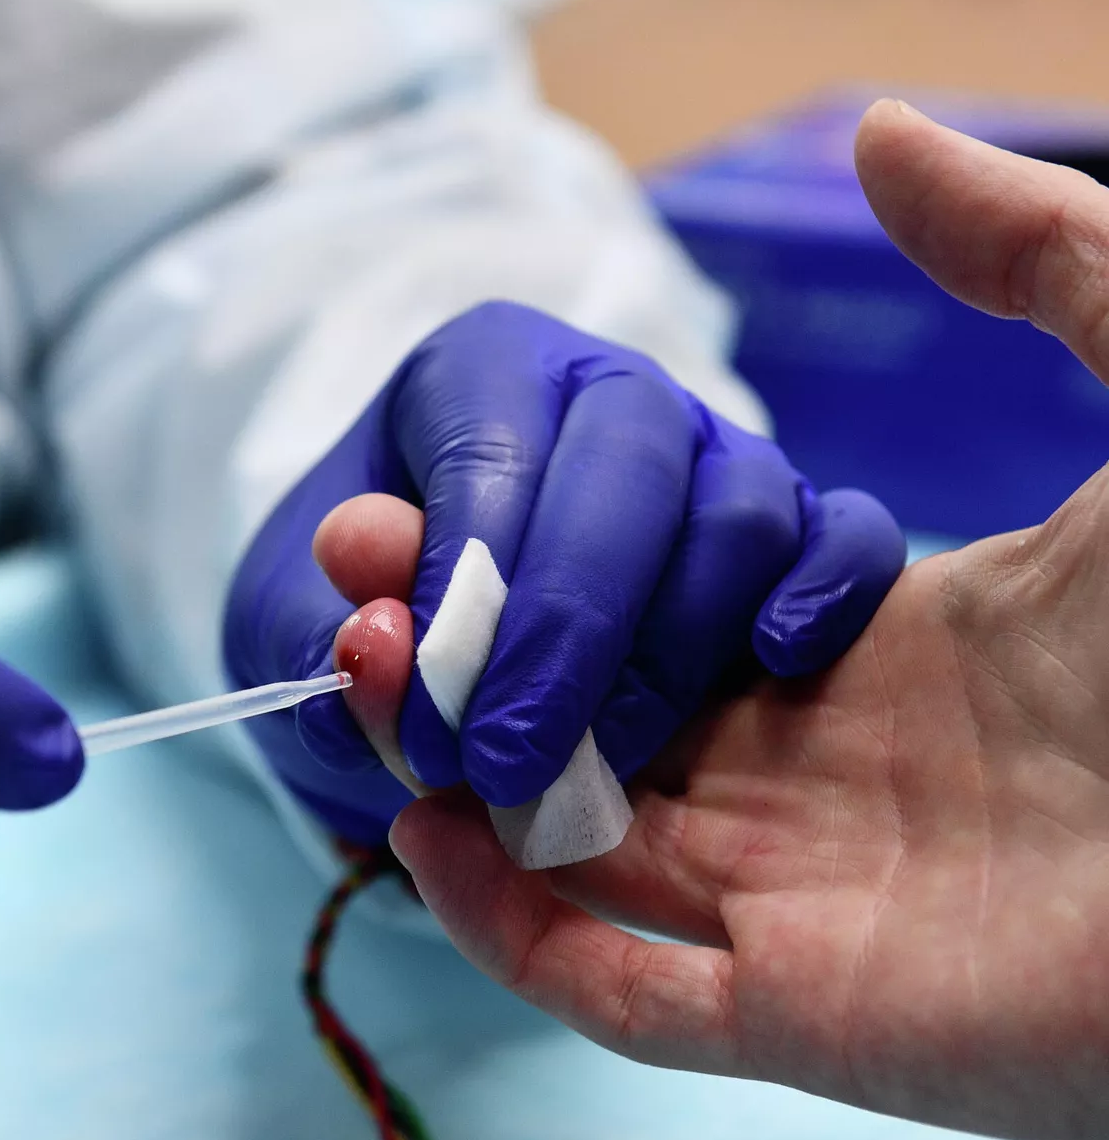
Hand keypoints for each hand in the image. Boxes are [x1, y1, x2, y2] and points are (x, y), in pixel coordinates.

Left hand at [223, 301, 905, 844]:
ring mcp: (716, 449)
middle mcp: (609, 388)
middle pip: (629, 471)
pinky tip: (774, 663)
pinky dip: (827, 592)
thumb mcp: (293, 623)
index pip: (492, 453)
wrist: (439, 633)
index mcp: (481, 372)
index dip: (467, 593)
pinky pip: (847, 535)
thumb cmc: (361, 605)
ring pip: (740, 510)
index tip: (436, 723)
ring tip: (602, 764)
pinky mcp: (798, 519)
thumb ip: (318, 633)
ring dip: (673, 649)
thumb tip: (378, 641)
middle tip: (512, 767)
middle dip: (570, 632)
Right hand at [382, 101, 1108, 1139]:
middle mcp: (817, 781)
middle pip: (588, 731)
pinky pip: (614, 985)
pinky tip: (428, 825)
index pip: (656, 618)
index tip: (423, 507)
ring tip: (365, 668)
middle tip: (356, 589)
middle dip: (462, 660)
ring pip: (571, 848)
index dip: (538, 568)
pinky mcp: (807, 1016)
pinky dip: (505, 922)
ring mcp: (804, 904)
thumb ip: (1038, 255)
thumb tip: (882, 129)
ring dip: (451, 769)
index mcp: (871, 656)